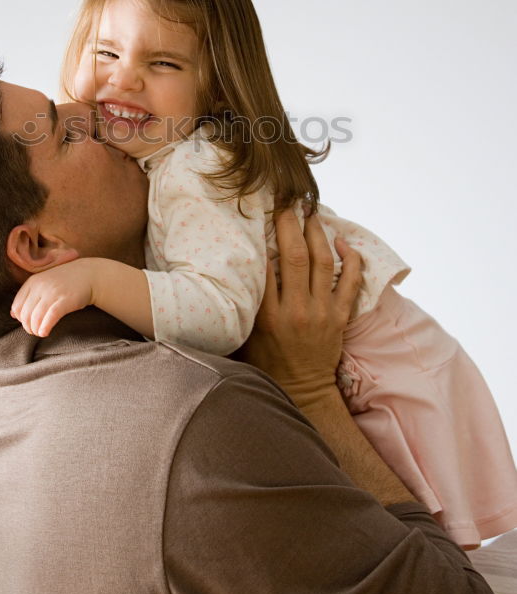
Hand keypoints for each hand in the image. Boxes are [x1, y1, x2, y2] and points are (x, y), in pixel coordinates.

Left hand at [10, 258, 95, 337]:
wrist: (90, 275)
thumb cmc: (66, 281)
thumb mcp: (44, 282)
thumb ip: (28, 295)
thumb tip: (13, 314)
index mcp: (33, 281)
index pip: (17, 306)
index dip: (20, 318)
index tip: (28, 323)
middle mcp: (41, 286)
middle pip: (25, 314)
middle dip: (28, 327)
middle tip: (35, 331)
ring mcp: (53, 292)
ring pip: (35, 318)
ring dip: (35, 330)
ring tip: (40, 333)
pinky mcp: (65, 300)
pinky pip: (50, 317)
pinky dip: (44, 328)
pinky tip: (45, 333)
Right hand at [238, 210, 362, 408]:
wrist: (302, 390)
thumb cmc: (268, 360)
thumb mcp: (246, 333)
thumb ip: (246, 302)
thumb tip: (242, 266)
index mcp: (267, 315)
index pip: (265, 265)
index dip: (264, 235)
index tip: (262, 213)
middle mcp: (296, 311)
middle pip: (294, 256)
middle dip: (291, 224)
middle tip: (288, 202)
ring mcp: (321, 313)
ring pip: (323, 263)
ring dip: (317, 234)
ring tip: (311, 214)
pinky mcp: (340, 317)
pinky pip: (351, 282)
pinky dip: (351, 259)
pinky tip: (343, 241)